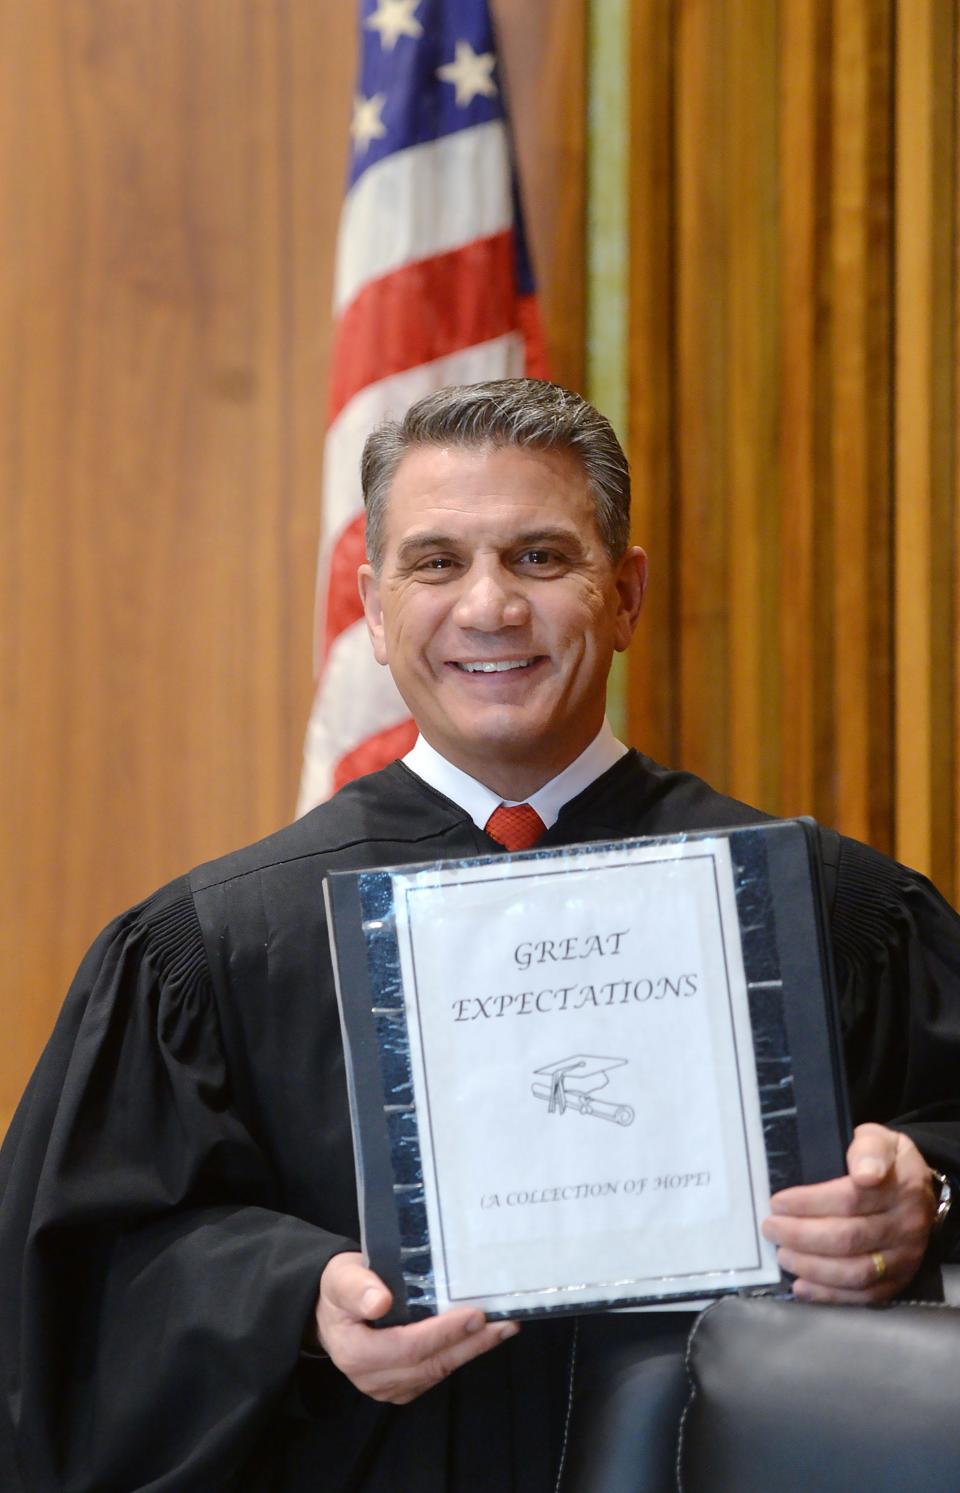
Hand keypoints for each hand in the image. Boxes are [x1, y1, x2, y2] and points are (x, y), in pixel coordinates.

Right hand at [313, 1252, 519, 1403]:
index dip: (444, 1333)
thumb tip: (380, 1302)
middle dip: (471, 1343)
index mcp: (356, 1353)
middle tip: (504, 1323)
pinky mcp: (401, 1387)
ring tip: (503, 1328)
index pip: (409, 1347)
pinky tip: (481, 1338)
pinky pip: (435, 1373)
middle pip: (430, 1364)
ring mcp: (388, 1388)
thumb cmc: (339, 1290)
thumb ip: (358, 1288)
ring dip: (472, 1350)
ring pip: (437, 1371)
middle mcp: (372, 1379)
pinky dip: (460, 1355)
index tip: (475, 1314)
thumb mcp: (341, 1279)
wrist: (330, 1313)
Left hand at [761, 1124, 935, 1302]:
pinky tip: (801, 1286)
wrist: (916, 1192)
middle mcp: (906, 1226)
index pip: (851, 1199)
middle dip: (802, 1236)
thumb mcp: (880, 1140)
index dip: (810, 1203)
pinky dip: (829, 1295)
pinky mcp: (898, 1282)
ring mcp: (904, 1258)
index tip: (777, 1202)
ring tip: (782, 1255)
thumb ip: (869, 1149)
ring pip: (855, 1272)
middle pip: (849, 1238)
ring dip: (812, 1267)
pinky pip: (863, 1296)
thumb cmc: (884, 1162)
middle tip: (770, 1228)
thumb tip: (865, 1173)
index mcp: (901, 1187)